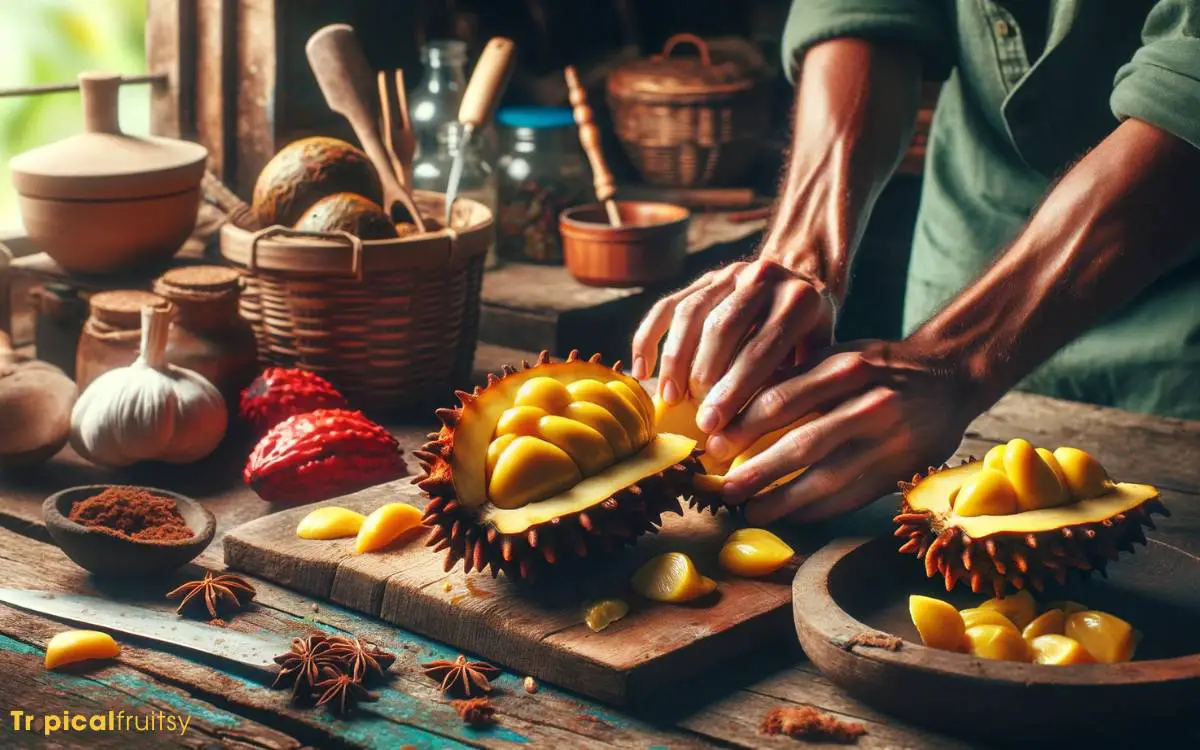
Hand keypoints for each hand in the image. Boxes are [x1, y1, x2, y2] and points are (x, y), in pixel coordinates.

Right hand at [631, 259, 836, 434]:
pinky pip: (666, 306)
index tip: (714, 425)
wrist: (803, 279)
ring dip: (675, 359)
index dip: (735, 389)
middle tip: (694, 417)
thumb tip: (765, 430)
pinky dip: (648, 338)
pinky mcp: (704, 278)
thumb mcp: (820, 355)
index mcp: (800, 301)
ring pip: (690, 314)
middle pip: (722, 328)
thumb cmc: (811, 336)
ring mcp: (730, 273)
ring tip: (670, 398)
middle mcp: (764, 277)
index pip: (761, 349)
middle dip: (704, 377)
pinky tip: (643, 371)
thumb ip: (798, 382)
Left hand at [715, 339, 979, 524]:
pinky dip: (816, 509)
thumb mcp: (840, 356)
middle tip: (723, 486)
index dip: (741, 425)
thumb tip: (733, 404)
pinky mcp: (899, 470)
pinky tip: (790, 515)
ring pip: (825, 479)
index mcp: (846, 368)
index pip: (780, 400)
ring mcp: (888, 441)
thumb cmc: (880, 367)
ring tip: (750, 509)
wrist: (950, 378)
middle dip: (756, 469)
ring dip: (782, 499)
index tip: (712, 442)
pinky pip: (850, 496)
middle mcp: (869, 404)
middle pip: (800, 443)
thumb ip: (795, 377)